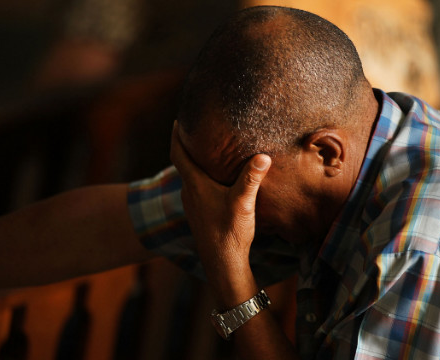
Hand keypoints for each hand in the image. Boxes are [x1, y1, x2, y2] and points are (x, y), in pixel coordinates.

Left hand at [170, 123, 270, 281]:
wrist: (222, 264)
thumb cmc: (229, 233)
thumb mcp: (243, 202)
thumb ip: (251, 178)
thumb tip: (263, 156)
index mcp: (195, 184)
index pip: (178, 153)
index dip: (176, 135)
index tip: (178, 120)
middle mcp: (189, 193)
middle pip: (183, 164)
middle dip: (189, 146)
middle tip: (199, 131)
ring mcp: (192, 205)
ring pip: (190, 178)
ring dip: (196, 164)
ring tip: (210, 152)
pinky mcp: (199, 215)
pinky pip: (196, 190)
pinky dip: (202, 179)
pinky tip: (217, 181)